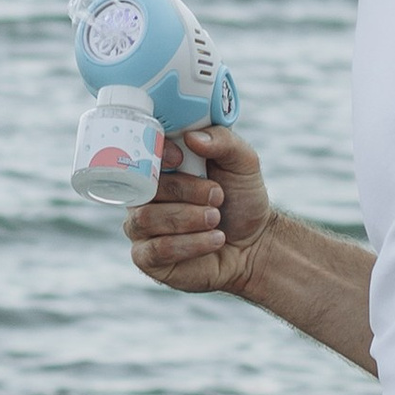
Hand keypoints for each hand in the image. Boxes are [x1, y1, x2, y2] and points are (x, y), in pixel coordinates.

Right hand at [125, 123, 272, 298]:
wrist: (254, 243)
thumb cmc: (241, 200)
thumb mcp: (243, 163)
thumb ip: (223, 141)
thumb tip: (193, 136)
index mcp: (161, 165)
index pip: (139, 151)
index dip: (155, 154)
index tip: (181, 158)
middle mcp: (144, 194)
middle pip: (144, 186)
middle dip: (185, 190)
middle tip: (217, 196)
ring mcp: (141, 226)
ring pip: (146, 218)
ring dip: (188, 218)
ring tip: (216, 219)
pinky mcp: (146, 257)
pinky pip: (155, 249)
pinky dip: (190, 244)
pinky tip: (214, 240)